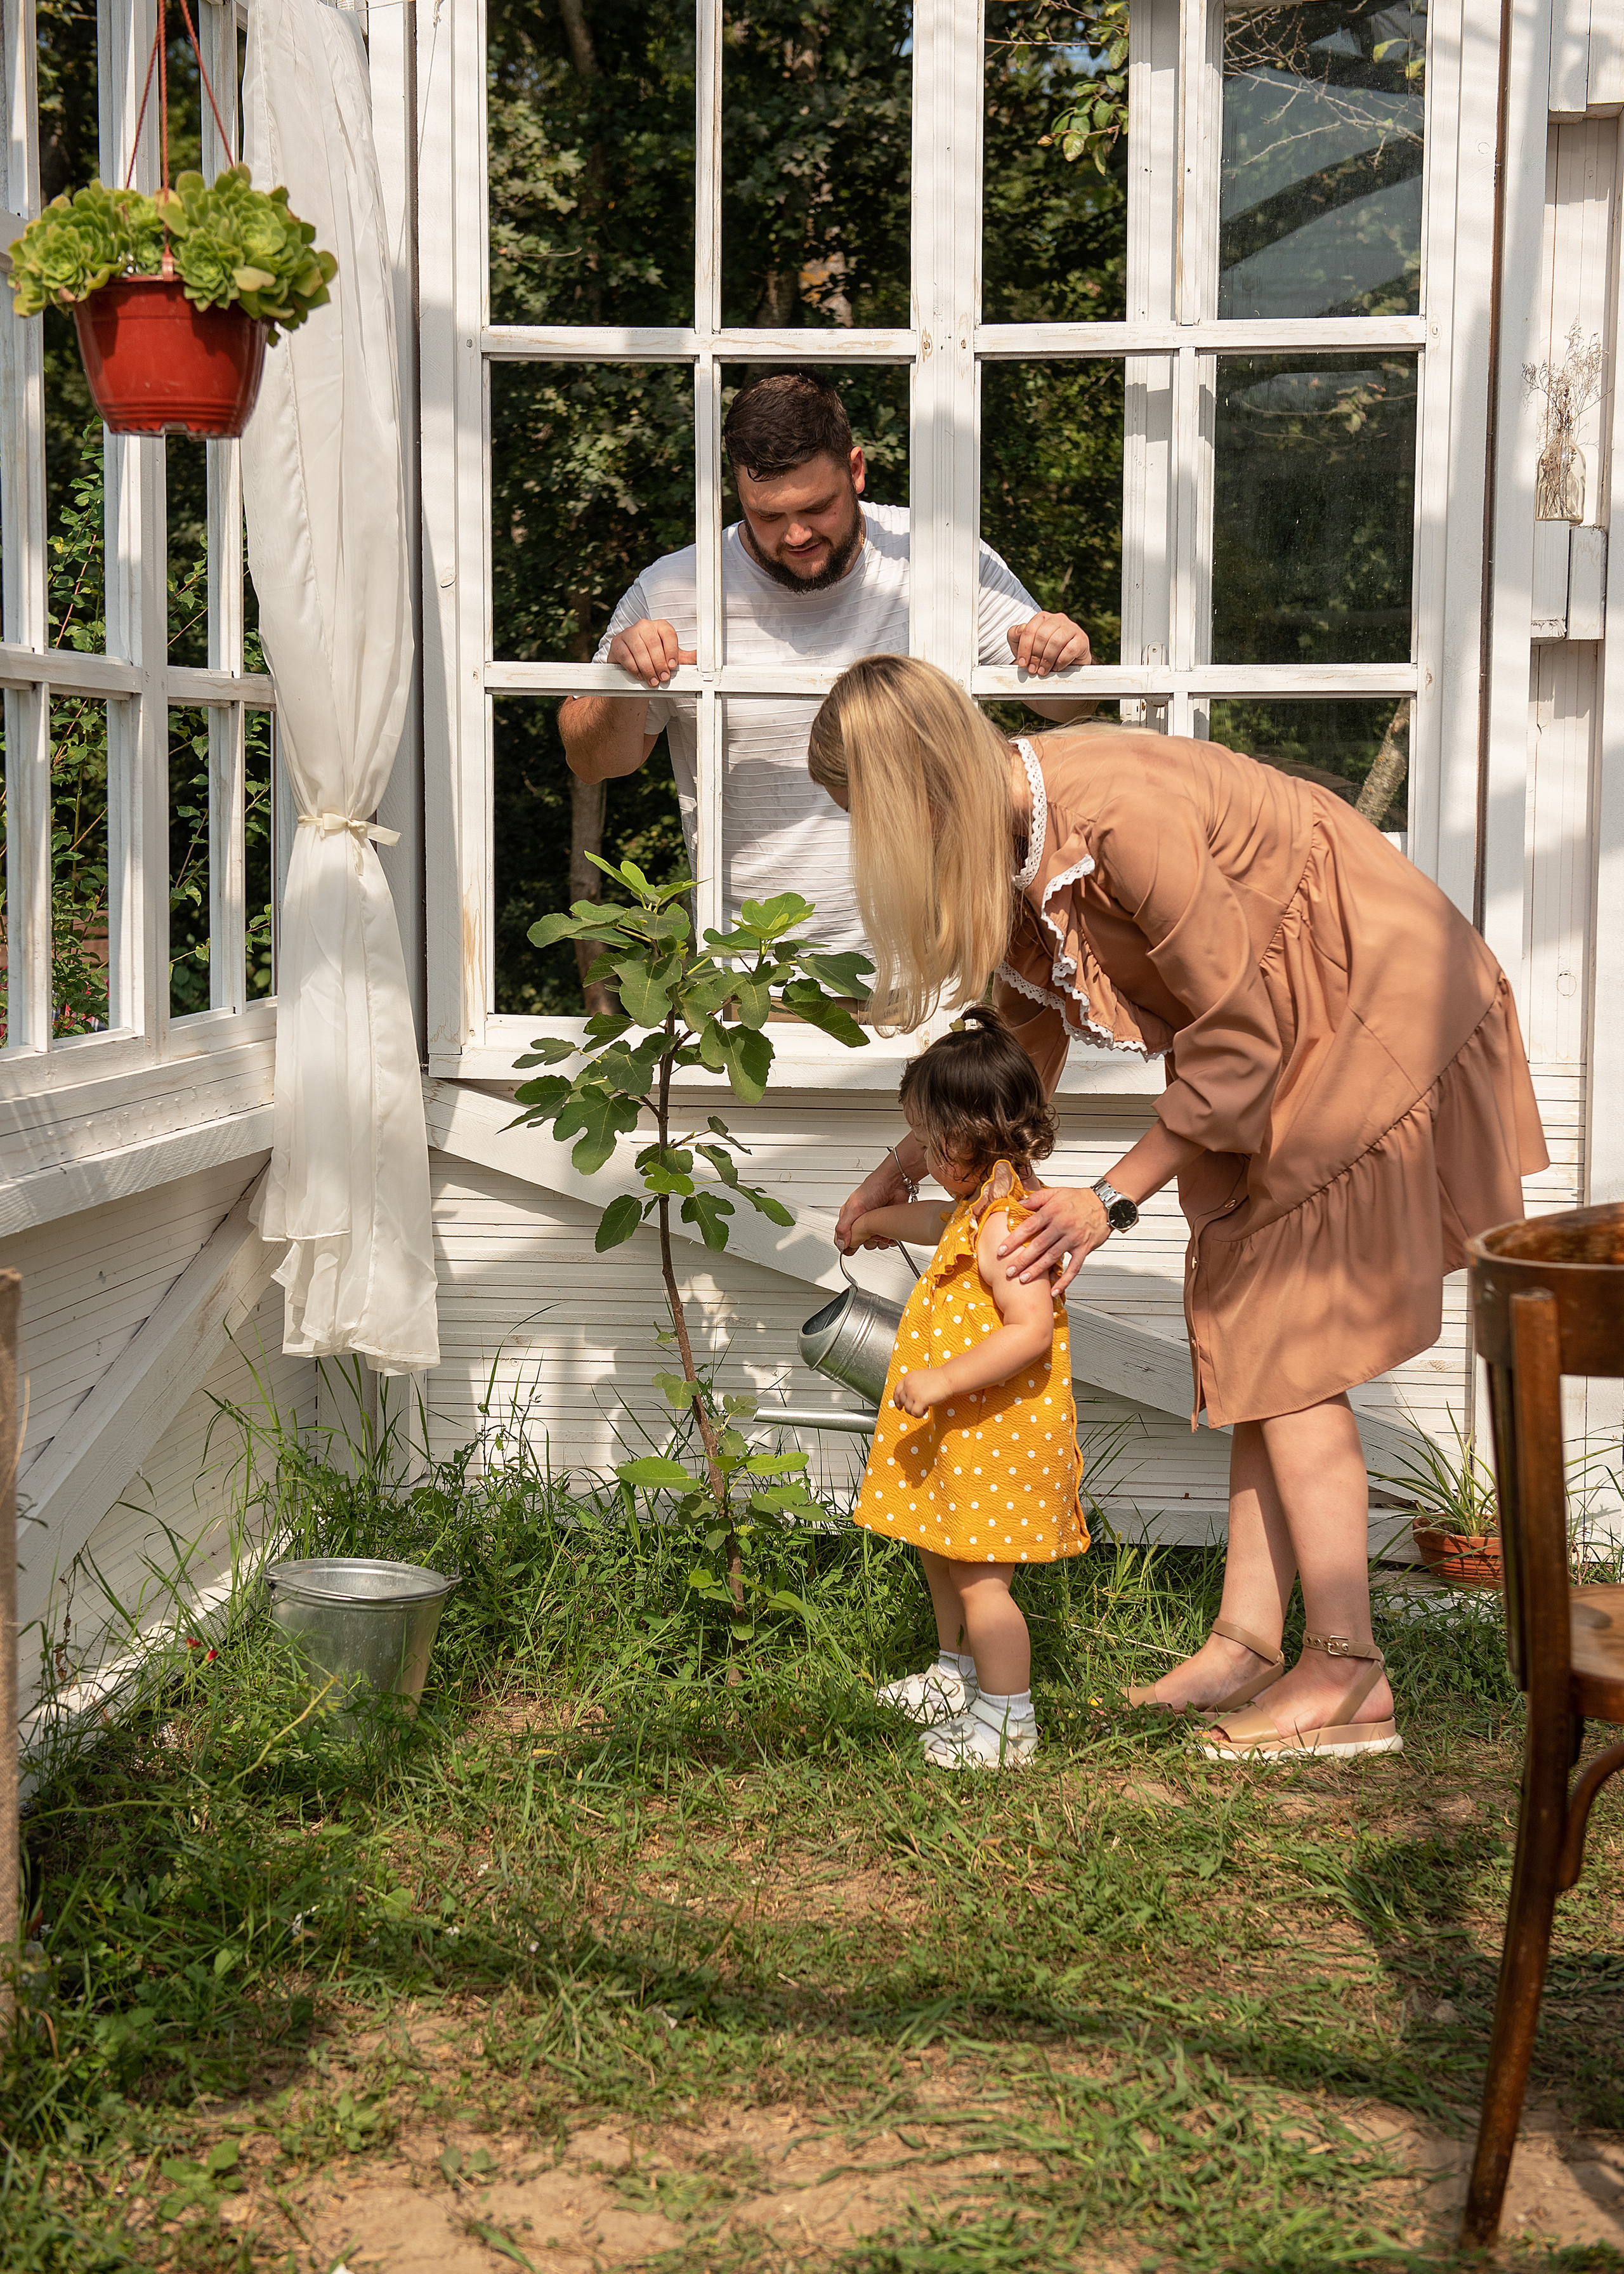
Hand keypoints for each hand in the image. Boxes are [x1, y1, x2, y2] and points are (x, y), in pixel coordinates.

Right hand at [607, 617, 696, 689]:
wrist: (631, 669)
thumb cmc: (653, 661)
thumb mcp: (670, 659)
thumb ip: (686, 658)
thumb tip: (702, 656)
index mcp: (660, 626)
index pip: (668, 633)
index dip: (671, 650)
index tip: (672, 666)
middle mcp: (644, 626)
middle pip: (654, 643)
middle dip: (659, 664)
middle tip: (663, 678)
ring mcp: (629, 633)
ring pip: (640, 650)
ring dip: (648, 668)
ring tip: (653, 680)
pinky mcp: (617, 643)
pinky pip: (627, 655)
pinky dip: (634, 668)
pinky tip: (640, 675)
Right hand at [835, 1157, 911, 1253]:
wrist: (894, 1183)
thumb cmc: (873, 1188)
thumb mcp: (853, 1208)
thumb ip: (843, 1228)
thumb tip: (840, 1244)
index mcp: (849, 1217)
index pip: (843, 1237)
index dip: (847, 1245)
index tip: (852, 1249)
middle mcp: (861, 1222)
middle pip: (860, 1243)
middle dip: (865, 1242)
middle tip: (868, 1233)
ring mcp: (875, 1225)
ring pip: (874, 1244)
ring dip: (878, 1241)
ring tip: (880, 1232)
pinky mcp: (887, 1226)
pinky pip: (887, 1241)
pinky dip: (889, 1240)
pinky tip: (888, 1234)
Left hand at [894, 1367, 949, 1416]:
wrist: (948, 1378)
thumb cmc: (938, 1378)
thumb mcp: (920, 1377)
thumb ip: (912, 1385)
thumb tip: (907, 1399)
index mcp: (908, 1378)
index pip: (896, 1391)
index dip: (896, 1400)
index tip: (899, 1406)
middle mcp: (908, 1385)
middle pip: (902, 1402)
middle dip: (910, 1406)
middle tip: (920, 1406)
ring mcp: (913, 1393)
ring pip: (908, 1409)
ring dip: (916, 1410)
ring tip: (926, 1406)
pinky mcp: (920, 1400)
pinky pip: (915, 1413)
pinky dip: (920, 1414)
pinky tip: (927, 1408)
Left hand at [994, 1184, 1110, 1295]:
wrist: (1106, 1203)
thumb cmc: (1079, 1198)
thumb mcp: (1056, 1192)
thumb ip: (1036, 1198)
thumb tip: (1018, 1203)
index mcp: (1052, 1212)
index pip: (1028, 1227)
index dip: (1014, 1239)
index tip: (1001, 1250)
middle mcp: (1061, 1226)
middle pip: (1038, 1245)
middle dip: (1022, 1259)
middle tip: (1009, 1271)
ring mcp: (1073, 1239)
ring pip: (1052, 1257)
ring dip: (1037, 1270)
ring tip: (1024, 1279)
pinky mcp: (1084, 1249)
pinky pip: (1074, 1268)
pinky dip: (1064, 1280)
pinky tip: (1054, 1290)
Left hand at [1007, 611, 1091, 678]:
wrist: (1064, 669)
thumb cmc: (1041, 656)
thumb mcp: (1023, 647)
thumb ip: (1014, 636)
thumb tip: (1020, 629)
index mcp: (1042, 618)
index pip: (1029, 629)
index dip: (1024, 648)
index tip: (1022, 663)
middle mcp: (1058, 619)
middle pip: (1042, 635)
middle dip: (1035, 655)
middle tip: (1033, 670)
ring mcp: (1072, 628)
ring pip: (1056, 641)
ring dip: (1047, 659)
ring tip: (1043, 671)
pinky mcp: (1082, 640)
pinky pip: (1070, 649)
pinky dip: (1061, 661)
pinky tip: (1056, 668)